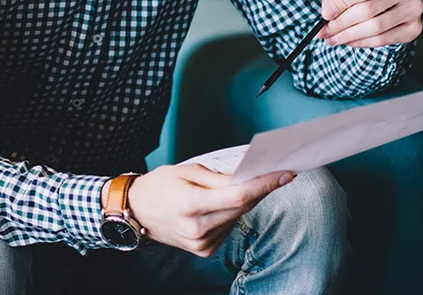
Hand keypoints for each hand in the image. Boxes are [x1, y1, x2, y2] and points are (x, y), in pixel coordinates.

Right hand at [127, 164, 293, 255]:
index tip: (286, 174)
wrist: (136, 212)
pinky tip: (226, 203)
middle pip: (242, 207)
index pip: (239, 195)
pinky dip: (232, 213)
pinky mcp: (203, 250)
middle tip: (277, 173)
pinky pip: (228, 227)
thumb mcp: (187, 171)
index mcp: (191, 205)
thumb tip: (248, 176)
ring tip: (250, 184)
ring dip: (247, 201)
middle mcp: (197, 229)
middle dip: (262, 189)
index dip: (265, 184)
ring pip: (237, 218)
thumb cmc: (160, 185)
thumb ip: (219, 177)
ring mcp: (201, 243)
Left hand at [315, 0, 422, 47]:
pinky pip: (383, 40)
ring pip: (375, 28)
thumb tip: (328, 9)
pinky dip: (361, 43)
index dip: (342, 3)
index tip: (324, 15)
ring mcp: (414, 8)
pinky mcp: (414, 27)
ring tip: (331, 38)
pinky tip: (348, 41)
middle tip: (322, 32)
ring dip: (348, 37)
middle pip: (368, 10)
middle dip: (340, 24)